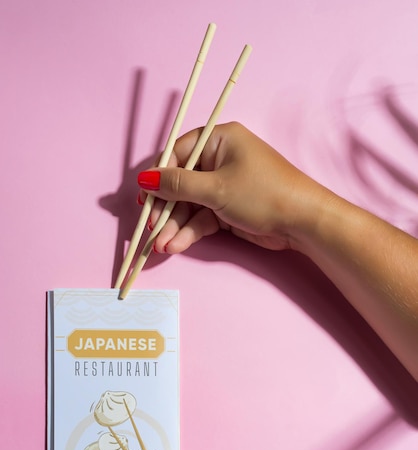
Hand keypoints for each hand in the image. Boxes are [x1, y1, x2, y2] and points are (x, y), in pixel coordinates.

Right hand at [138, 122, 332, 253]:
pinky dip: (189, 232)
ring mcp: (224, 186)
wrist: (302, 222)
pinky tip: (176, 245)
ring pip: (189, 205)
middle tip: (151, 230)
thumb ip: (177, 185)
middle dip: (165, 210)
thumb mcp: (216, 188)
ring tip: (162, 246)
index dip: (158, 178)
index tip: (144, 200)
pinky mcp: (228, 209)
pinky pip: (202, 218)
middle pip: (181, 184)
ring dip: (175, 226)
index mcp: (219, 140)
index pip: (177, 155)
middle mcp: (220, 159)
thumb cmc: (263, 193)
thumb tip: (145, 180)